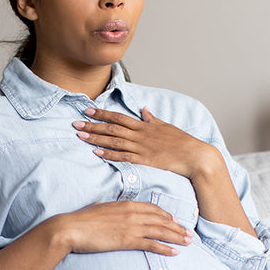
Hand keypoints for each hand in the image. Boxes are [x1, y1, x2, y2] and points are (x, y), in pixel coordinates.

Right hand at [52, 201, 191, 256]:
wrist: (71, 228)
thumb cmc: (81, 219)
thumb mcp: (98, 207)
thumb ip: (108, 208)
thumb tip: (106, 208)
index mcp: (126, 204)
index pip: (153, 208)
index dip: (166, 215)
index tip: (175, 220)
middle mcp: (133, 213)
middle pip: (162, 220)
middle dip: (178, 227)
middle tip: (189, 233)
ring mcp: (132, 226)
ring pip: (161, 231)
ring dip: (177, 237)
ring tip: (188, 242)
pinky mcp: (128, 240)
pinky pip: (152, 244)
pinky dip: (165, 248)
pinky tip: (175, 252)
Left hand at [73, 107, 221, 180]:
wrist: (195, 156)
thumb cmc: (182, 142)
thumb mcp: (166, 126)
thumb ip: (151, 118)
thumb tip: (143, 109)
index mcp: (144, 125)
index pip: (119, 117)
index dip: (102, 114)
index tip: (88, 110)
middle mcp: (140, 135)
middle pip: (112, 128)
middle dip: (92, 125)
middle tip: (75, 123)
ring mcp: (142, 147)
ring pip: (114, 141)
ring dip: (96, 138)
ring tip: (80, 136)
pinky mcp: (145, 160)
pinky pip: (123, 157)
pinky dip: (109, 154)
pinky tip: (96, 152)